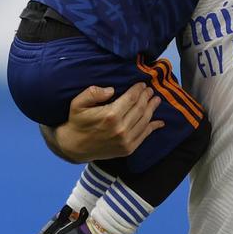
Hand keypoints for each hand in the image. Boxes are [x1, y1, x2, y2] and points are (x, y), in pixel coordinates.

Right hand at [47, 82, 163, 162]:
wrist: (74, 147)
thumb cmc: (76, 122)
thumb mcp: (78, 103)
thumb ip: (92, 93)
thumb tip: (111, 90)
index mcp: (110, 115)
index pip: (131, 98)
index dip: (138, 90)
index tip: (142, 84)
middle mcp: (121, 129)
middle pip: (140, 108)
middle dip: (147, 97)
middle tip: (150, 90)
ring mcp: (126, 140)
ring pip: (144, 121)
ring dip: (152, 109)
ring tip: (156, 100)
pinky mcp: (127, 149)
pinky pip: (144, 135)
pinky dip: (153, 127)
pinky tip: (159, 121)